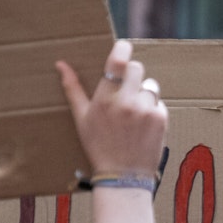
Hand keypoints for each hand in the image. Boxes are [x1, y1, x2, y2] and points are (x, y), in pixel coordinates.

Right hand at [56, 40, 167, 176]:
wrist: (123, 176)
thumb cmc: (98, 146)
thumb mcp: (81, 118)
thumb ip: (73, 89)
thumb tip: (61, 64)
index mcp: (104, 99)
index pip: (118, 62)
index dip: (123, 49)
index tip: (124, 46)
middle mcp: (126, 102)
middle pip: (137, 68)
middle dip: (132, 74)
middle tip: (126, 89)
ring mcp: (145, 110)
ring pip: (150, 85)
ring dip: (144, 92)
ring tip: (134, 112)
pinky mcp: (161, 119)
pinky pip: (159, 103)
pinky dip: (153, 109)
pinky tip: (143, 125)